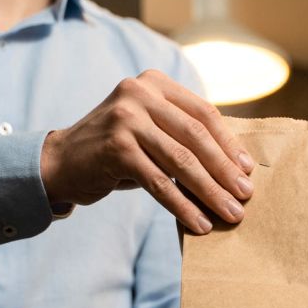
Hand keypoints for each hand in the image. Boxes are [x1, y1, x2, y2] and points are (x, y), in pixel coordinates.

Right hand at [40, 69, 254, 234]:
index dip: (229, 143)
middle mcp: (140, 93)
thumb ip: (183, 135)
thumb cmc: (116, 151)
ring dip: (210, 192)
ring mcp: (126, 118)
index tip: (247, 170)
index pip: (203, 113)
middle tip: (245, 196)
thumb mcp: (150, 131)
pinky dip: (182, 205)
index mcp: (154, 83)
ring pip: (181, 161)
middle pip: (196, 137)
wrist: (60, 162)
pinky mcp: (116, 147)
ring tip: (230, 214)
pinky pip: (159, 182)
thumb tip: (236, 166)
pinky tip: (198, 223)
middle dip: (224, 171)